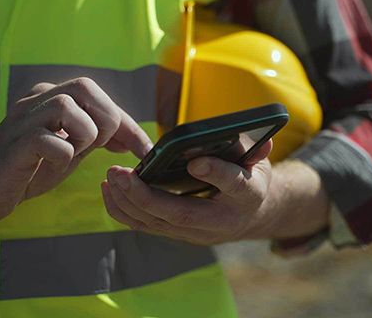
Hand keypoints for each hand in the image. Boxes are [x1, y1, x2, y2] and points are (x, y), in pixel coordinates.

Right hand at [0, 78, 152, 223]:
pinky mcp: (15, 143)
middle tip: (98, 146)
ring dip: (83, 136)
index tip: (145, 150)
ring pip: (67, 106)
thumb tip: (133, 138)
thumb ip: (98, 138)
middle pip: (85, 86)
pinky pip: (50, 140)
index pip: (100, 98)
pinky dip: (62, 156)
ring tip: (72, 154)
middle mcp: (36, 100)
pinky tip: (52, 165)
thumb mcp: (72, 149)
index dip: (128, 124)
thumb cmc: (31, 169)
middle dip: (105, 119)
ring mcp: (23, 119)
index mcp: (52, 97)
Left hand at [101, 141, 277, 244]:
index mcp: (248, 196)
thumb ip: (255, 149)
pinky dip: (125, 211)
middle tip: (122, 174)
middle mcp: (221, 221)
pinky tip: (111, 192)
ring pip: (158, 224)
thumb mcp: (260, 161)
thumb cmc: (252, 179)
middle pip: (181, 214)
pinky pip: (148, 227)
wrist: (252, 214)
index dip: (216, 173)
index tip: (196, 162)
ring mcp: (198, 233)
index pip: (234, 185)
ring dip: (129, 203)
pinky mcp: (180, 234)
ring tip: (112, 179)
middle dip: (146, 196)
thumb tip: (260, 139)